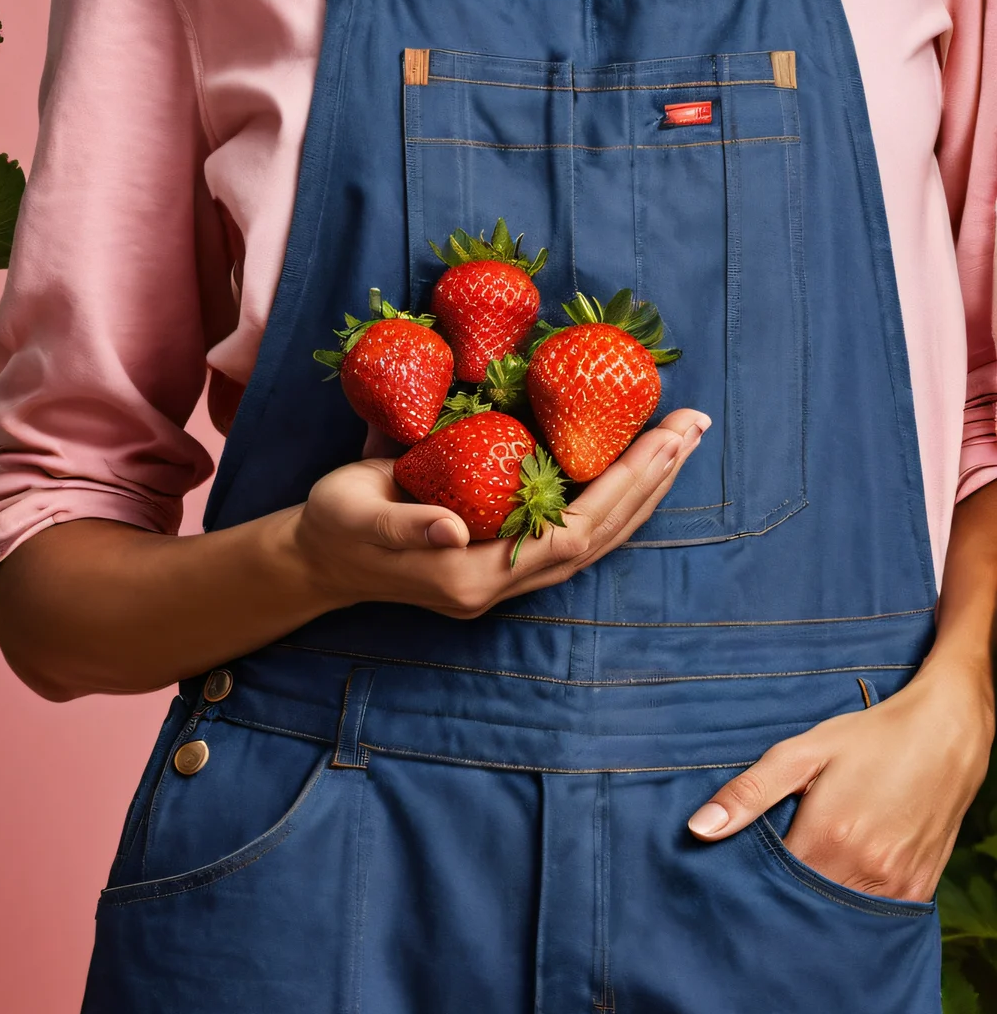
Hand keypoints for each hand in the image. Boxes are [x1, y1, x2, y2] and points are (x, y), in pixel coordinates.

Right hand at [293, 407, 712, 621]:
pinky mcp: (504, 559)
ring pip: (595, 539)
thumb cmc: (334, 524)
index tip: (662, 438)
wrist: (319, 559)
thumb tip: (454, 525)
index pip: (571, 535)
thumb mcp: (356, 514)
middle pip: (599, 537)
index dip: (623, 487)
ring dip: (643, 489)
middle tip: (693, 426)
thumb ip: (405, 524)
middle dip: (651, 480)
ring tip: (680, 440)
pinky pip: (574, 532)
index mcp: (472, 576)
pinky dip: (613, 497)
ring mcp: (506, 578)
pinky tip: (636, 465)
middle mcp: (501, 586)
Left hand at [687, 654, 994, 899]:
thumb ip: (750, 793)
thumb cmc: (871, 739)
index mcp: (828, 837)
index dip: (751, 886)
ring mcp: (896, 887)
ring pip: (842, 921)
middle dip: (783, 906)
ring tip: (802, 892)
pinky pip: (878, 919)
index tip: (735, 884)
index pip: (772, 888)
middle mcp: (864, 871)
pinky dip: (855, 912)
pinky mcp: (919, 892)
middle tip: (766, 895)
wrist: (946, 735)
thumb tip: (698, 830)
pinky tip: (842, 892)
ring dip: (819, 912)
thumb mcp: (804, 752)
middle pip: (807, 911)